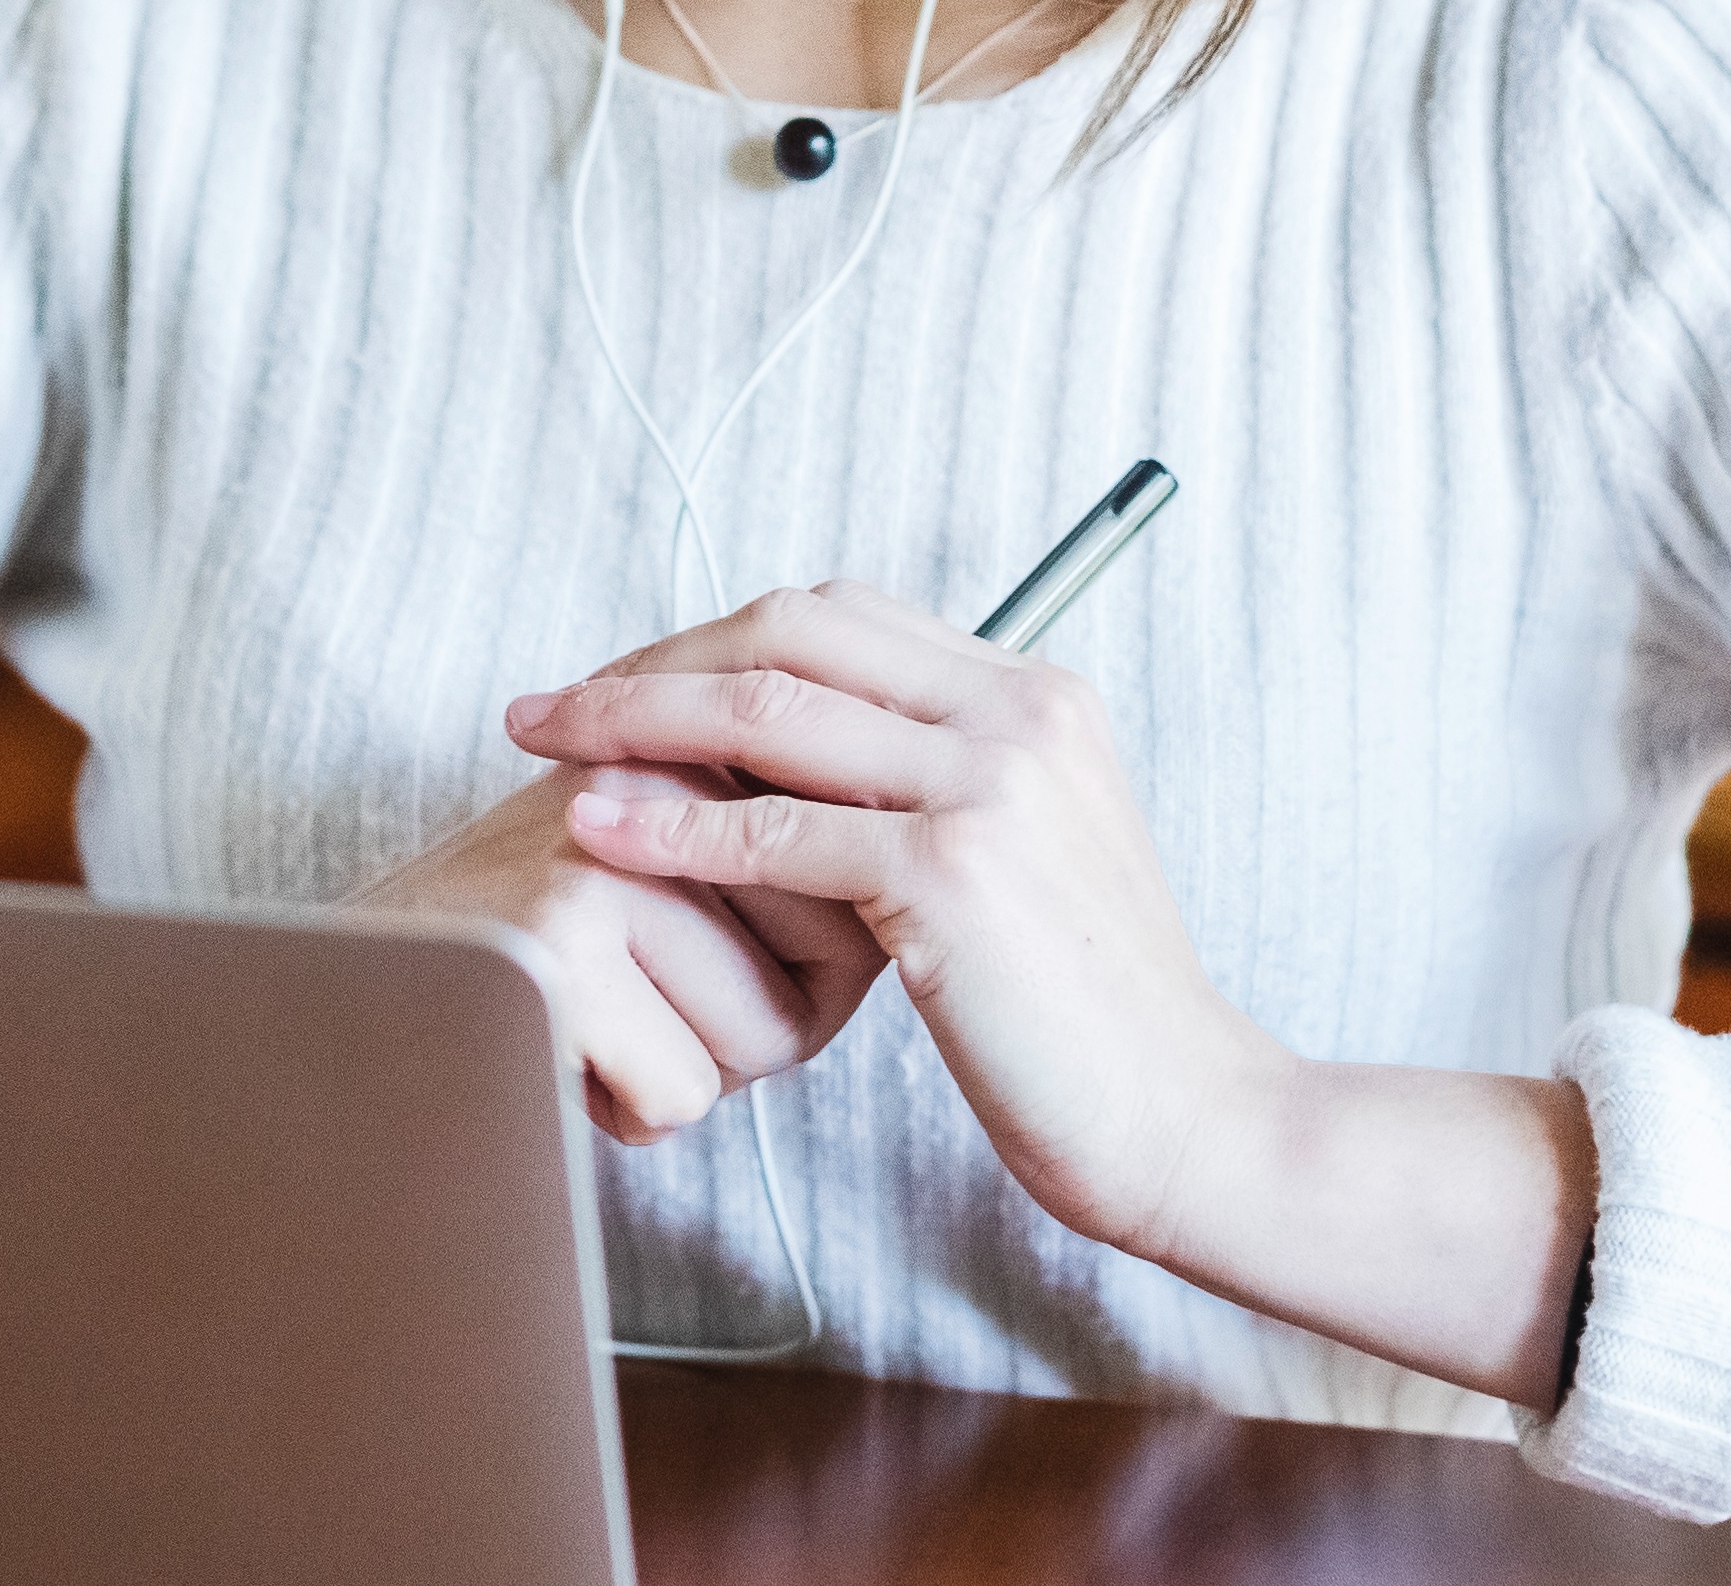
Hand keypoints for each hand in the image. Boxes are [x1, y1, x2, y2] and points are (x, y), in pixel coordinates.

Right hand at [344, 758, 872, 1145]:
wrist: (366, 994)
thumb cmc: (545, 958)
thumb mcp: (679, 872)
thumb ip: (793, 860)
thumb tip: (908, 914)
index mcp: (703, 735)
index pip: (863, 877)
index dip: (810, 957)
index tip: (704, 946)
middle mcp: (660, 769)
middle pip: (836, 956)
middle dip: (764, 1015)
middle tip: (648, 989)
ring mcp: (608, 849)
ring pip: (769, 1035)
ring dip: (693, 1066)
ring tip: (602, 1017)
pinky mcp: (563, 941)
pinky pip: (686, 1090)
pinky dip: (629, 1109)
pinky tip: (565, 1055)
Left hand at [506, 580, 1598, 1410]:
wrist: (1184, 1115)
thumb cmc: (1088, 1016)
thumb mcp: (1025, 860)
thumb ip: (934, 790)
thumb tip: (803, 769)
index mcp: (1037, 694)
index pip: (843, 615)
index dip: (720, 639)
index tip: (629, 684)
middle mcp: (1018, 712)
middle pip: (794, 631)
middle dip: (657, 658)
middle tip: (554, 705)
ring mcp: (990, 783)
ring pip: (771, 711)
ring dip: (636, 718)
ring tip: (546, 745)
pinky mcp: (954, 872)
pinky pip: (777, 829)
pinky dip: (674, 825)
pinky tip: (601, 834)